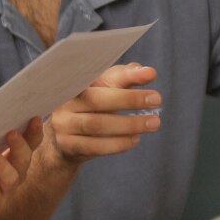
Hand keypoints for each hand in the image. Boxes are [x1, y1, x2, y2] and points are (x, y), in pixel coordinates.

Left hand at [0, 120, 42, 218]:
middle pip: (24, 160)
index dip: (34, 132)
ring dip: (2, 163)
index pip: (30, 144)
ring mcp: (4, 191)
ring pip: (12, 178)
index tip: (33, 117)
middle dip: (20, 146)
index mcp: (14, 158)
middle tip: (11, 133)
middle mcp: (14, 174)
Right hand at [42, 63, 160, 165]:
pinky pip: (95, 147)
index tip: (151, 75)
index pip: (99, 74)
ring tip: (153, 123)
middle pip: (96, 100)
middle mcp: (64, 101)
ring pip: (97, 125)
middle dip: (129, 100)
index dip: (125, 75)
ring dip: (129, 125)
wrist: (67, 138)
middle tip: (157, 100)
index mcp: (74, 81)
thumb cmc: (93, 105)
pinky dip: (118, 143)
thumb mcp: (107, 87)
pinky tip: (135, 138)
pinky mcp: (67, 146)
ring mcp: (63, 124)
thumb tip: (149, 72)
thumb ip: (127, 77)